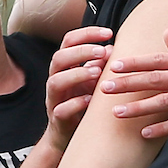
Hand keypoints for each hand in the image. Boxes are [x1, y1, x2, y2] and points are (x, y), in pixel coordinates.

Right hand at [45, 26, 113, 150]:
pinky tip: (91, 99)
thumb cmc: (82, 102)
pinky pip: (61, 109)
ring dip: (77, 74)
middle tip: (102, 51)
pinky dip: (76, 103)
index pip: (69, 41)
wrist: (68, 134)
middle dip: (80, 52)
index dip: (87, 34)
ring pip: (55, 82)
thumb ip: (99, 64)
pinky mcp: (58, 118)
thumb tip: (112, 47)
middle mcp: (56, 79)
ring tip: (97, 72)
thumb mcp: (92, 80)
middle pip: (58, 58)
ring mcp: (54, 99)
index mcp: (64, 66)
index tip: (108, 32)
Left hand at [101, 28, 167, 138]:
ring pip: (162, 101)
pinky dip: (162, 128)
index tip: (114, 65)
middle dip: (128, 83)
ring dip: (138, 107)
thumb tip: (167, 32)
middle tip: (105, 87)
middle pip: (153, 79)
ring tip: (116, 112)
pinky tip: (144, 133)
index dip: (134, 62)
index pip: (156, 60)